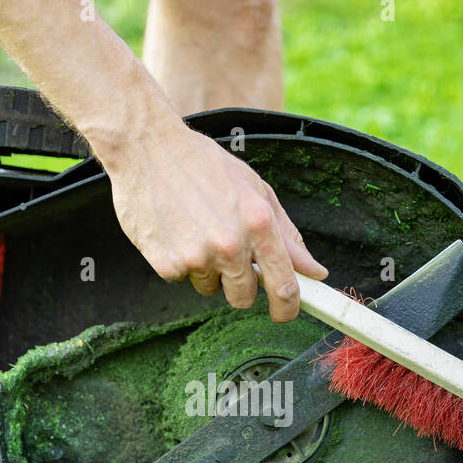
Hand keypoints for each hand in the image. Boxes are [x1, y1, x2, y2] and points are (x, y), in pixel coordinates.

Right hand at [102, 123, 327, 321]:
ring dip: (207, 269)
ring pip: (210, 288)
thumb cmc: (205, 166)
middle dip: (240, 285)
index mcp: (259, 224)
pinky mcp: (166, 264)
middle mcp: (230, 245)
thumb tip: (314, 271)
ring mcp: (196, 257)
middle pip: (244, 298)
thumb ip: (287, 236)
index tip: (285, 312)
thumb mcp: (256, 191)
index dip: (288, 307)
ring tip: (196, 229)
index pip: (284, 286)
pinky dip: (179, 261)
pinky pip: (182, 278)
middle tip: (228, 254)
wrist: (147, 150)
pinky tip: (174, 230)